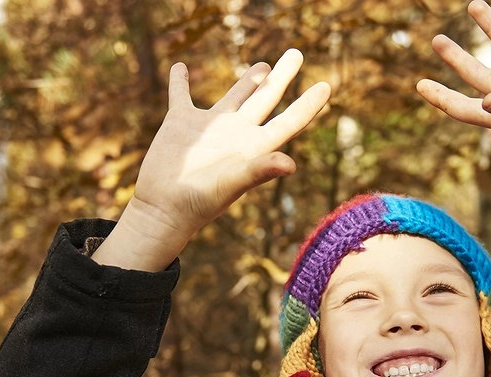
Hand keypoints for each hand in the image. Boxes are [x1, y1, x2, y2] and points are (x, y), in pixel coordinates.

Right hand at [95, 50, 330, 270]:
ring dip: (248, 79)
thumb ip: (260, 171)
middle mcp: (236, 134)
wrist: (163, 208)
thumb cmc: (199, 202)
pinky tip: (180, 67)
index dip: (308, 104)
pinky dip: (180, 82)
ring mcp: (209, 127)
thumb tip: (291, 165)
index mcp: (254, 147)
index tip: (326, 86)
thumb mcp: (232, 184)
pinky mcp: (180, 123)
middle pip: (266, 98)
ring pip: (235, 95)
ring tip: (264, 66)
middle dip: (282, 76)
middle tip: (297, 53)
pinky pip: (181, 96)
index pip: (290, 121)